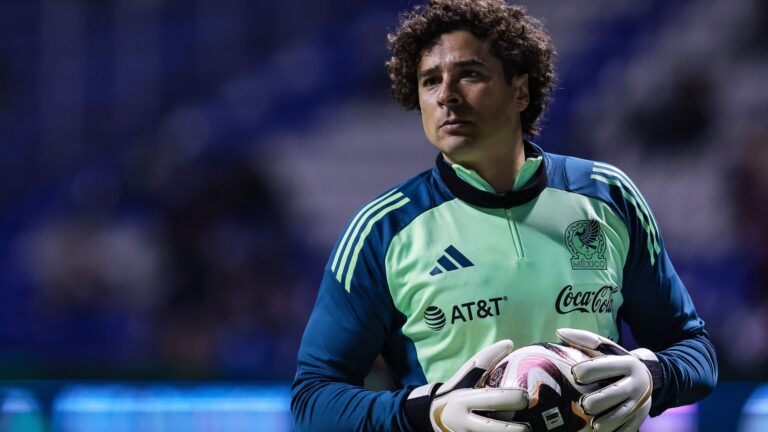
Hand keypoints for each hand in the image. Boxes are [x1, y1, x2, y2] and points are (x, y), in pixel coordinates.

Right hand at [405, 340, 529, 431]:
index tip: (526, 396)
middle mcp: (464, 422)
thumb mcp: (465, 376)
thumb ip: (486, 360)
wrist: (431, 416)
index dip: (511, 398)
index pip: (490, 399)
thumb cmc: (456, 392)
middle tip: (529, 425)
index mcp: (463, 401)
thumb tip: (510, 343)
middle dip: (515, 429)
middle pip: (494, 429)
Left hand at [557, 328, 658, 431]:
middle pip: (607, 396)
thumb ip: (584, 339)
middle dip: (591, 402)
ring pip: (617, 417)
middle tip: (583, 403)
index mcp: (627, 363)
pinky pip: (626, 430)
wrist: (649, 376)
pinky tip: (602, 431)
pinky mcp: (641, 418)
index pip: (599, 367)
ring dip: (601, 422)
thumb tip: (559, 332)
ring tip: (592, 422)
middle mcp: (636, 384)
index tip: (575, 375)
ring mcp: (641, 403)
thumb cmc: (616, 361)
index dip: (582, 372)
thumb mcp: (605, 348)